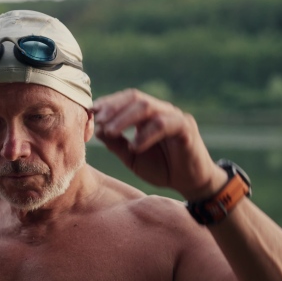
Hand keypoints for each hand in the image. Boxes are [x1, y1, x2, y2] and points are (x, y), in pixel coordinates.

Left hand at [93, 89, 226, 199]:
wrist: (190, 183)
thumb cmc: (162, 167)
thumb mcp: (132, 157)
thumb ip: (115, 143)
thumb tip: (97, 129)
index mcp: (148, 114)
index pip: (126, 99)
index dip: (108, 103)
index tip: (91, 111)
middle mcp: (161, 110)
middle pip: (135, 97)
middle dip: (113, 107)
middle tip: (99, 120)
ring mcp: (174, 117)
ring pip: (147, 107)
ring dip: (125, 119)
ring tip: (110, 132)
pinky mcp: (186, 128)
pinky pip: (164, 124)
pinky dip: (146, 134)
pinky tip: (134, 147)